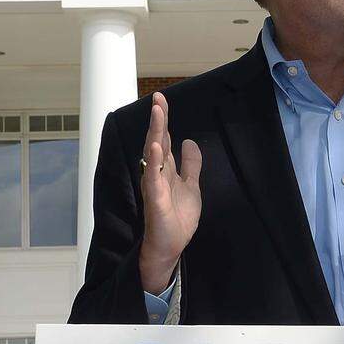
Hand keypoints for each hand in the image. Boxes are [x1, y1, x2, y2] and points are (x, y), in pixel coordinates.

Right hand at [139, 92, 202, 293]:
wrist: (170, 246)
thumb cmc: (177, 218)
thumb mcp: (191, 186)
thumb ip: (191, 165)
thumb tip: (190, 141)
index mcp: (166, 169)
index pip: (164, 139)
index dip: (163, 119)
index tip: (161, 98)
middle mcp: (158, 173)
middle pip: (157, 141)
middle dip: (158, 119)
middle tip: (158, 97)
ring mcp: (154, 185)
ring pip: (153, 155)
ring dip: (155, 133)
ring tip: (157, 113)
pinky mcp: (155, 200)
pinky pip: (152, 178)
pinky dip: (154, 162)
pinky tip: (156, 148)